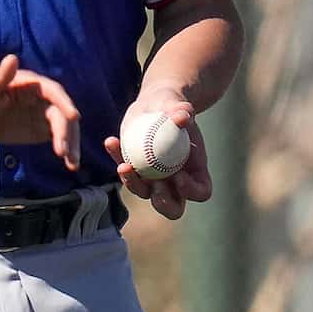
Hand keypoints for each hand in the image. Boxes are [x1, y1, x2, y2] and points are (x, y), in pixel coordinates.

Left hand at [0, 54, 81, 169]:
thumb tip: (11, 58)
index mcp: (31, 84)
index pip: (53, 92)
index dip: (64, 103)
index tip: (73, 116)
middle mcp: (43, 98)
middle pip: (61, 114)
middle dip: (66, 132)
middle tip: (63, 152)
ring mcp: (44, 114)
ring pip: (64, 128)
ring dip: (71, 144)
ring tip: (72, 163)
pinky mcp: (43, 129)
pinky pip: (59, 138)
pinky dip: (66, 150)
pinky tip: (70, 164)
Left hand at [103, 97, 212, 221]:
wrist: (155, 105)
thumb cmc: (173, 106)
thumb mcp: (177, 104)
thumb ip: (181, 109)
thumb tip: (183, 116)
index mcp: (195, 170)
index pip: (201, 192)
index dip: (191, 190)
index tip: (179, 176)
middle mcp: (175, 180)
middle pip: (172, 207)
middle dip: (163, 202)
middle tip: (154, 185)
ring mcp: (152, 178)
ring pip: (143, 192)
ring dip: (132, 182)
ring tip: (124, 166)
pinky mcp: (133, 170)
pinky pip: (124, 170)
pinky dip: (116, 157)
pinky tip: (111, 141)